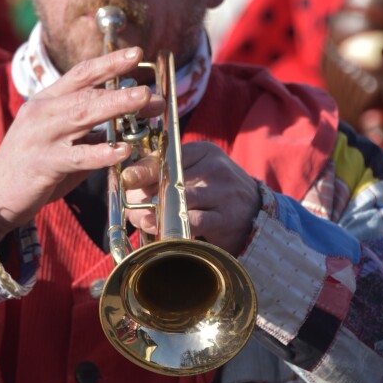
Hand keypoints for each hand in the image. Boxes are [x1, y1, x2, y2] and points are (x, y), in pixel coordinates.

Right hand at [0, 47, 163, 243]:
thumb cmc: (33, 166)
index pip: (80, 74)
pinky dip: (102, 152)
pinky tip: (123, 150)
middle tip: (150, 86)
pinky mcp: (42, 163)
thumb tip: (128, 123)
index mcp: (47, 101)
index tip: (137, 54)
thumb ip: (89, 131)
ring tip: (144, 101)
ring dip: (116, 105)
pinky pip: (77, 156)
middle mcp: (42, 112)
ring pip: (83, 115)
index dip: (109, 62)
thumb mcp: (60, 140)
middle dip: (120, 86)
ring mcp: (41, 136)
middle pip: (86, 92)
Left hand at [121, 140, 261, 255]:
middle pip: (171, 179)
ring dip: (155, 212)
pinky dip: (173, 227)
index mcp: (205, 151)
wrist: (255, 213)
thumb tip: (132, 179)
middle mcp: (216, 168)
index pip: (169, 156)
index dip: (145, 169)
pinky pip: (193, 221)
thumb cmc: (216, 191)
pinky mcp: (226, 217)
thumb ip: (168, 171)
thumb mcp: (196, 171)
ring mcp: (223, 192)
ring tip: (142, 220)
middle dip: (146, 194)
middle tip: (132, 206)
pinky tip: (161, 230)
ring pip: (180, 199)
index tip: (128, 179)